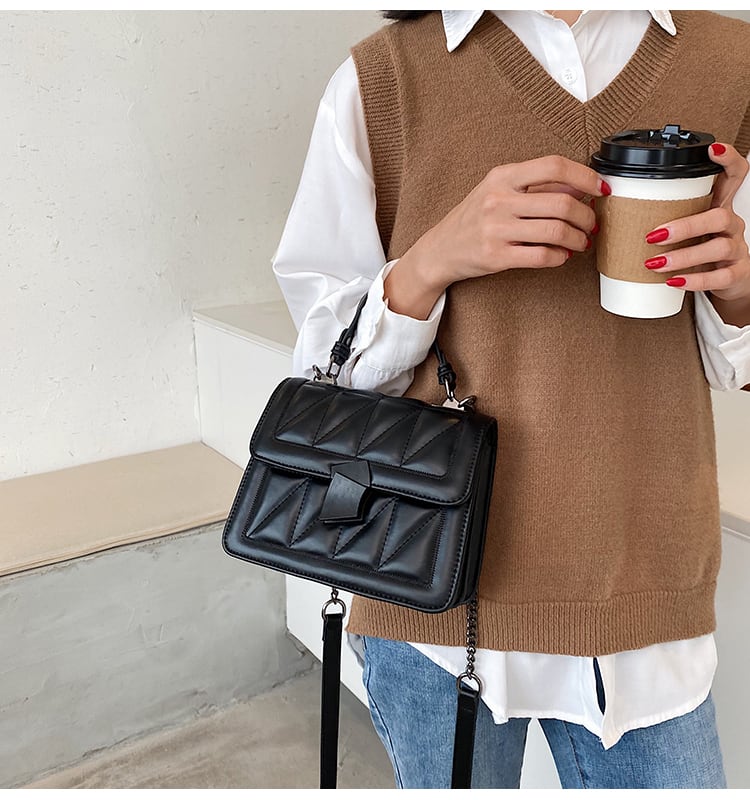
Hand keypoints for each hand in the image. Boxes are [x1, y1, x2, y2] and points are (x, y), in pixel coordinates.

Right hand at [386, 155, 605, 318]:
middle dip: (586, 216)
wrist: (440, 249)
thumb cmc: (474, 219)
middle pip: (562, 203)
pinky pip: (542, 256)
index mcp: (502, 176)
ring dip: (578, 239)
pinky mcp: (496, 256)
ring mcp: (496, 229)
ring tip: (580, 242)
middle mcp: (498, 200)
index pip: (554, 166)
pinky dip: (560, 257)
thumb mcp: (499, 191)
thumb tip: (581, 187)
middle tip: (591, 224)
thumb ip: (536, 187)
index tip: (600, 189)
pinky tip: (561, 255)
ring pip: (557, 232)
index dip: (585, 176)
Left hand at [642, 142, 749, 304]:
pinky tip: (674, 282)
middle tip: (653, 236)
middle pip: (719, 216)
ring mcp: (737, 249)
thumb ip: (659, 216)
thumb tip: (609, 206)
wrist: (726, 281)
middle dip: (685, 226)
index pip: (734, 175)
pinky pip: (721, 277)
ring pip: (718, 247)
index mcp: (719, 207)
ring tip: (654, 264)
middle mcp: (731, 224)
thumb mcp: (685, 229)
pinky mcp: (737, 273)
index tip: (711, 150)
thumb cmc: (697, 249)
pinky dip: (696, 280)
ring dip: (683, 256)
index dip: (728, 160)